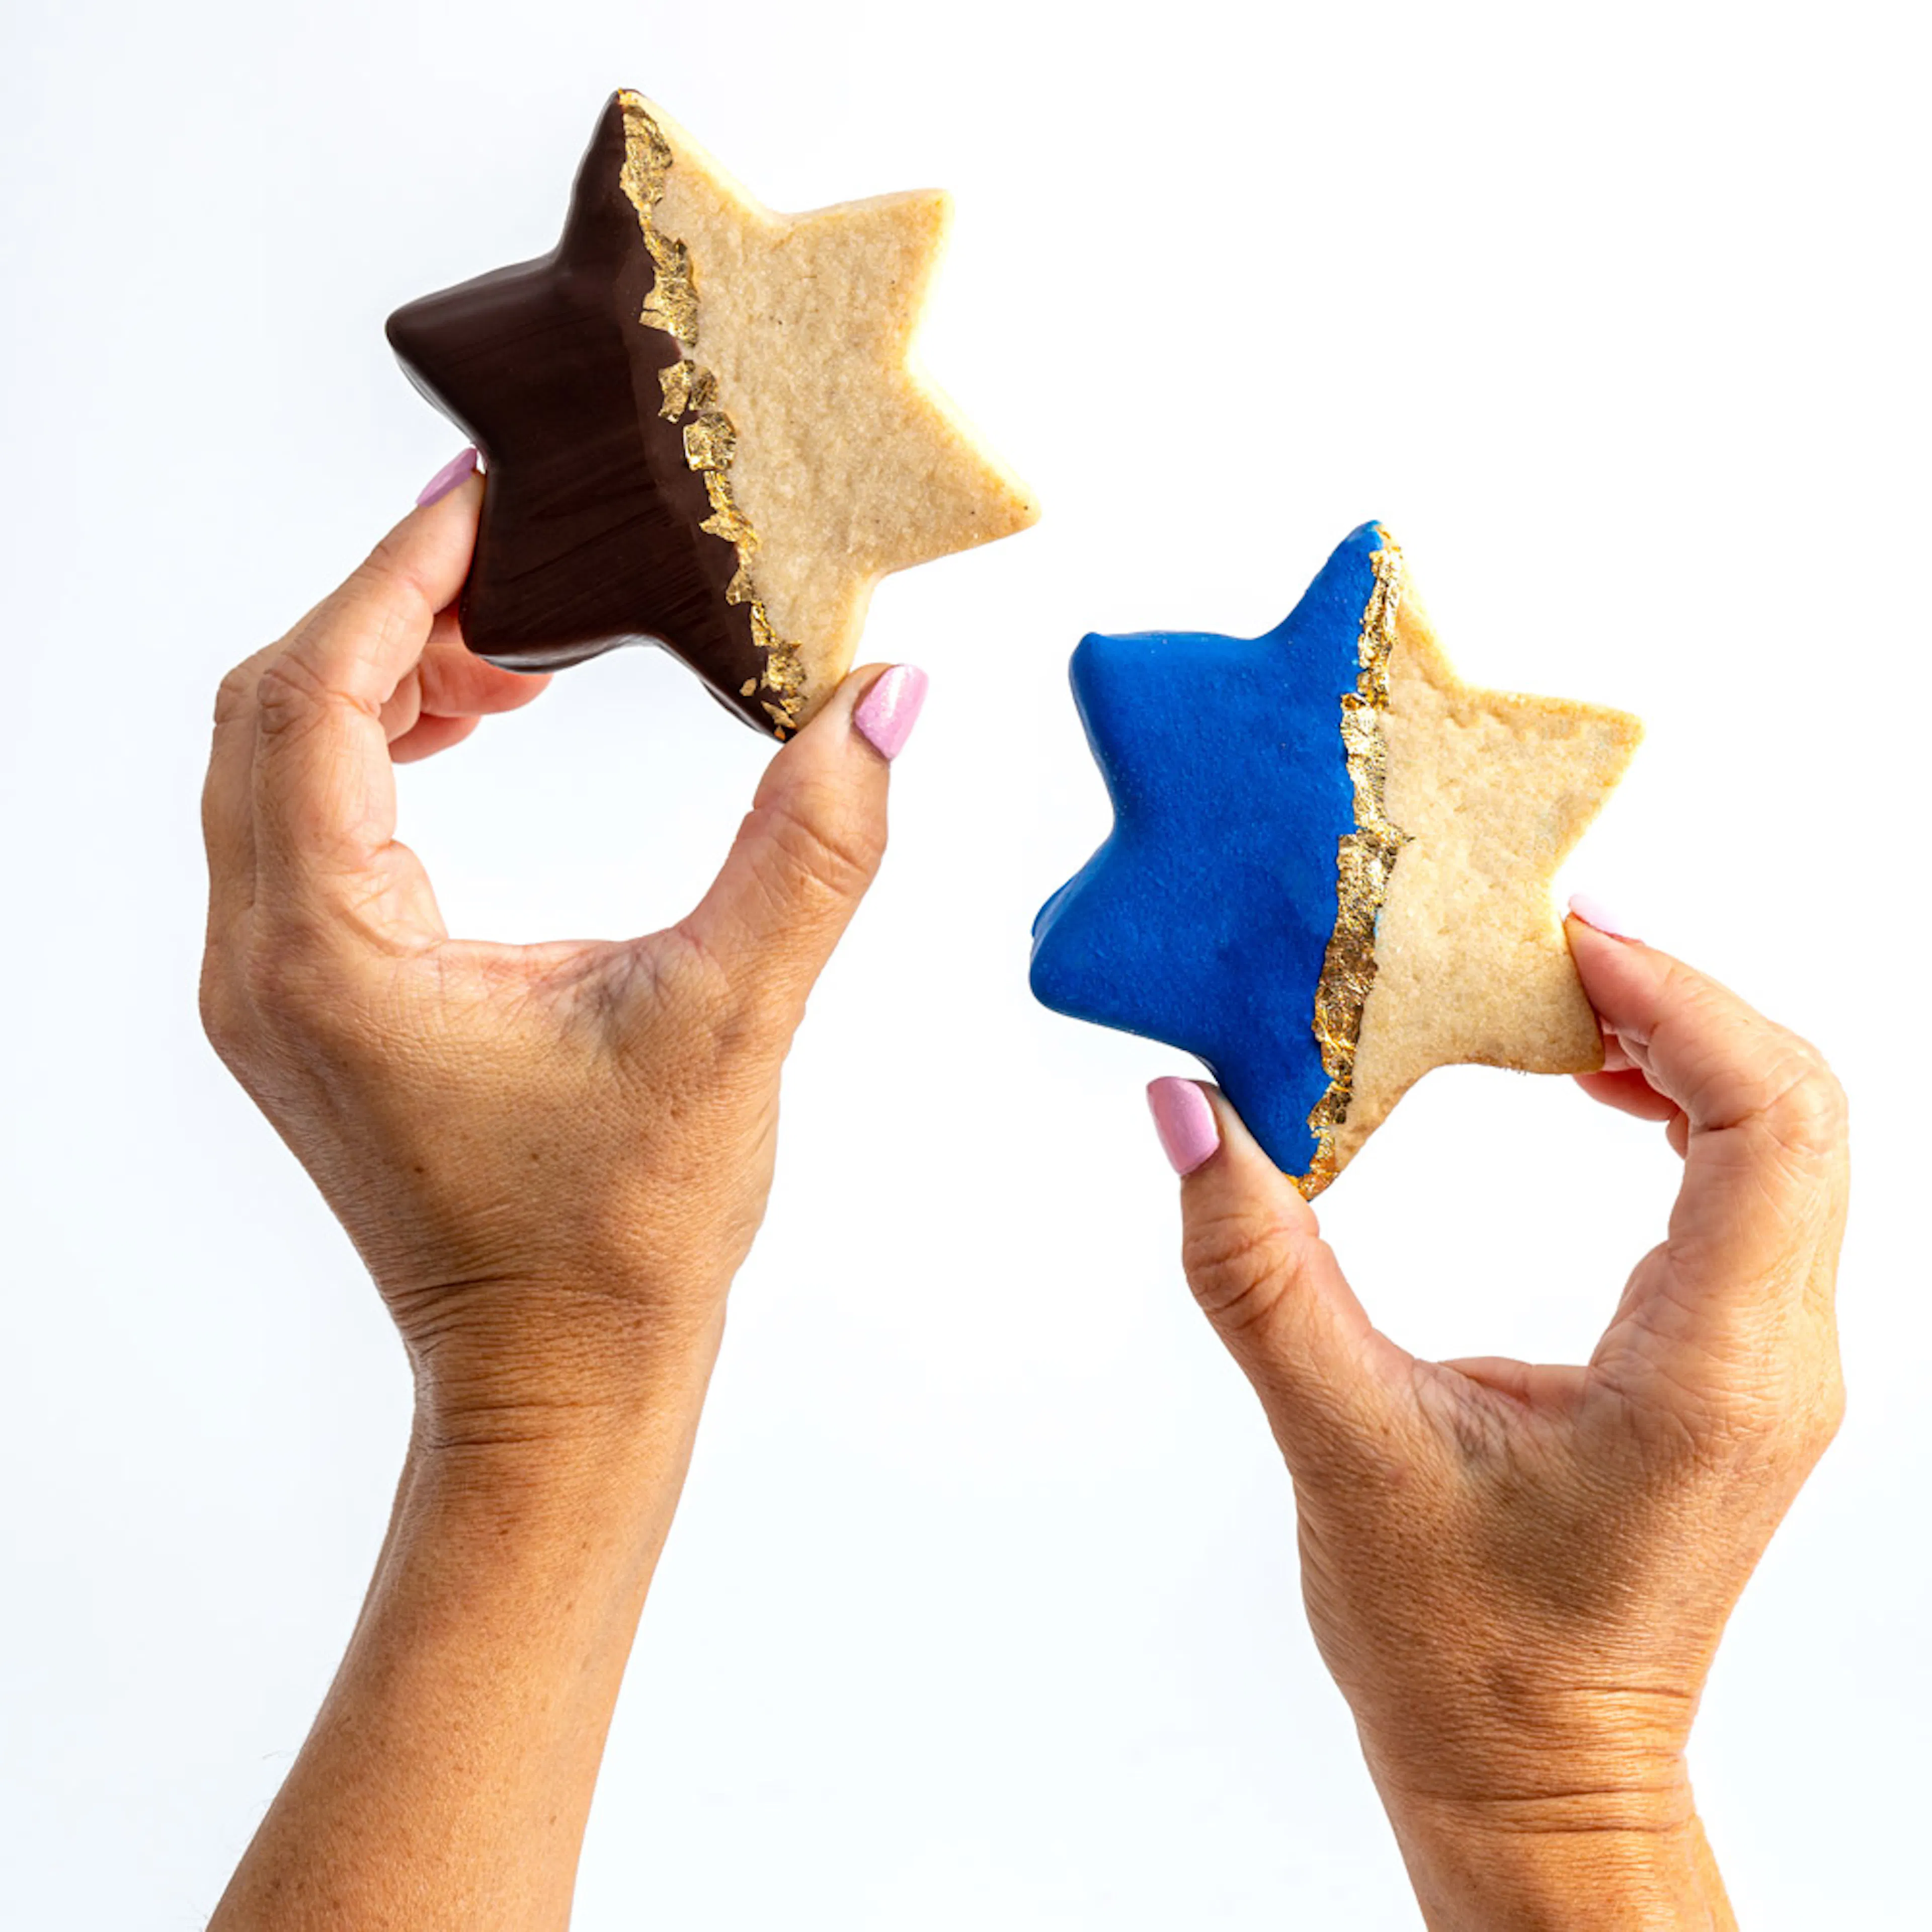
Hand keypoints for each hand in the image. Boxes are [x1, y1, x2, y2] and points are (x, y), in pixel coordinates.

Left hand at [200, 463, 926, 1929]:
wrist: (559, 1385)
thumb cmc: (621, 1240)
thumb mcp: (727, 1025)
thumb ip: (809, 851)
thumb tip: (886, 702)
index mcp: (329, 953)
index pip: (319, 697)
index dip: (395, 576)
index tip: (485, 497)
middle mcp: (265, 963)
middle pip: (275, 713)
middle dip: (390, 614)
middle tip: (520, 557)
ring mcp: (276, 993)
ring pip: (283, 768)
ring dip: (387, 681)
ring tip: (519, 646)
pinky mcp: (315, 1013)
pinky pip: (313, 831)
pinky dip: (386, 755)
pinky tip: (489, 737)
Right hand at [1151, 914, 1847, 1927]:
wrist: (1532, 1772)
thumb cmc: (1453, 1647)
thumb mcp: (1341, 1447)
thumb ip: (1260, 1271)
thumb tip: (1189, 1111)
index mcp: (1709, 1372)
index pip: (1768, 1120)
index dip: (1678, 999)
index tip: (1558, 940)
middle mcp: (1775, 1359)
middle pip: (1801, 1107)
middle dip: (1680, 999)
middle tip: (1540, 947)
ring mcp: (1773, 1366)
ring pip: (1790, 1141)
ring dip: (1686, 1046)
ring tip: (1556, 1000)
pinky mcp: (1740, 1368)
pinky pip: (1757, 1190)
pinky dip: (1686, 1108)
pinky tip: (1591, 1089)